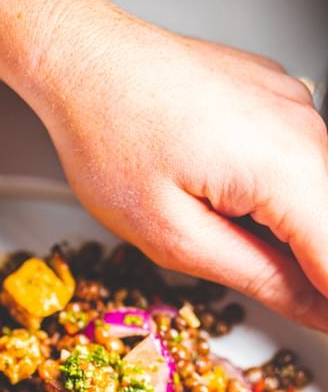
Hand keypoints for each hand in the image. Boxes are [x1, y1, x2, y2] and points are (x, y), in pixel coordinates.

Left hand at [20, 0, 327, 328]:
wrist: (87, 65)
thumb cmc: (111, 139)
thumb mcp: (175, 237)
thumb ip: (258, 278)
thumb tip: (312, 309)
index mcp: (281, 165)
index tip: (322, 325)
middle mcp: (302, 126)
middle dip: (314, 271)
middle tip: (271, 295)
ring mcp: (296, 105)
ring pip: (320, 193)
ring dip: (293, 234)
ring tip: (223, 235)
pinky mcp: (281, 99)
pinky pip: (301, 160)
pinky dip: (279, 195)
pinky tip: (227, 200)